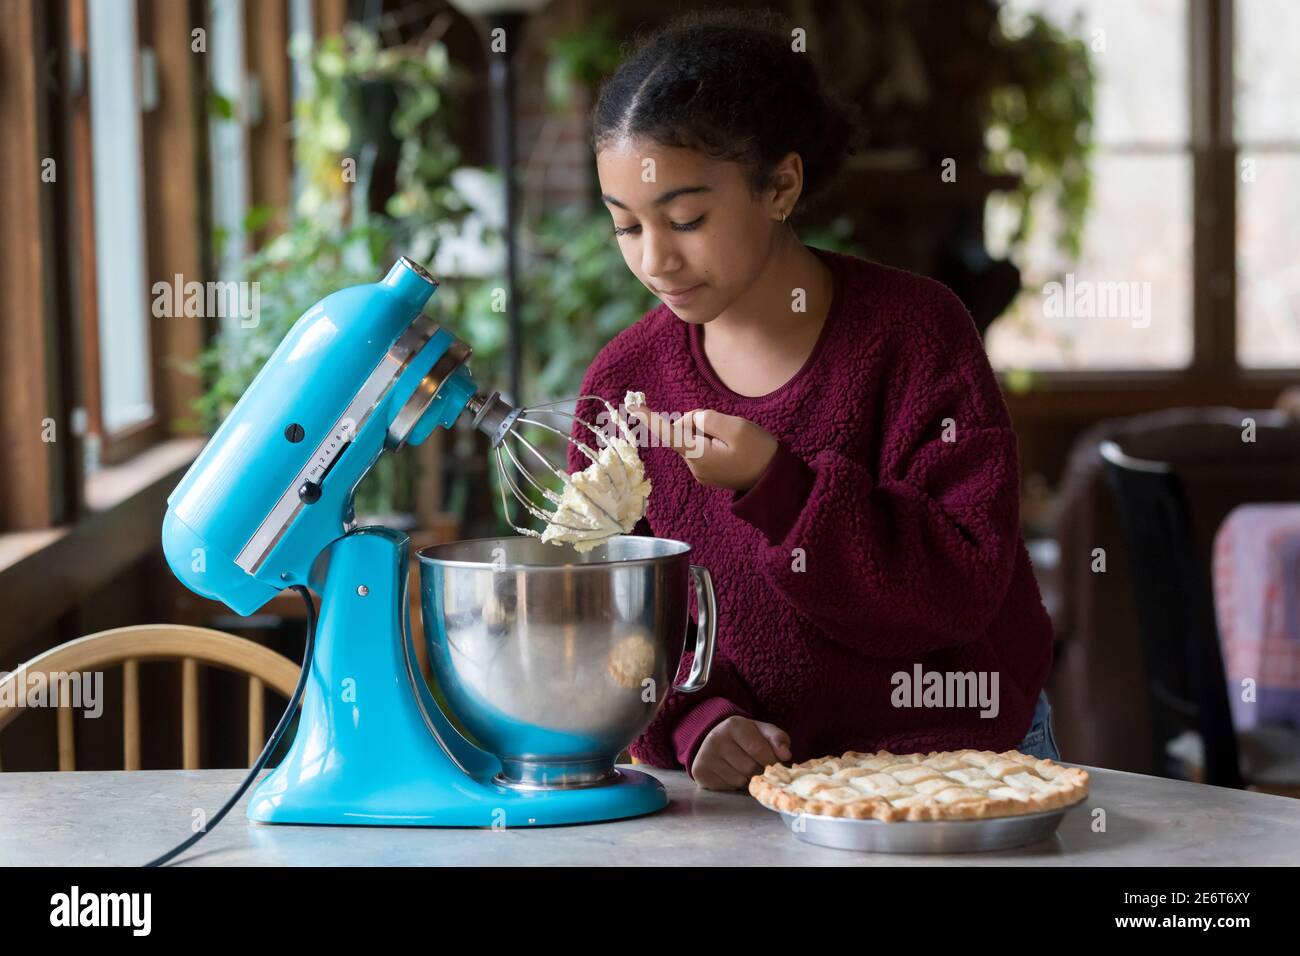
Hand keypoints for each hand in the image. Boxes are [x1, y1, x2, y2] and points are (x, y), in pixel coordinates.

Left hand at [627, 401, 777, 491]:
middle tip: (727, 428)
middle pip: (684, 432)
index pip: (667, 433)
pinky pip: (702, 449)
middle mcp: (693, 465)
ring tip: (733, 441)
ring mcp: (701, 471)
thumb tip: (692, 421)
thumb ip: (707, 419)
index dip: (650, 419)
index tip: (633, 407)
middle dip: (699, 422)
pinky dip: (712, 442)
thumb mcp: (734, 427)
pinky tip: (732, 448)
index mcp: (697, 454)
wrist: (774, 481)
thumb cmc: (758, 451)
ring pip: (694, 440)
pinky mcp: (709, 473)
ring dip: (708, 432)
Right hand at [691, 716, 792, 789]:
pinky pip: (727, 787)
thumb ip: (778, 739)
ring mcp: (706, 755)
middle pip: (750, 768)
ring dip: (747, 779)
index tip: (774, 765)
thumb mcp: (763, 732)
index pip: (759, 750)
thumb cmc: (745, 737)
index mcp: (734, 725)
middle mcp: (716, 738)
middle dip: (759, 771)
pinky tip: (732, 774)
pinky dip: (734, 785)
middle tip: (759, 767)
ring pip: (739, 780)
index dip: (771, 762)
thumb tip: (785, 755)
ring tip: (744, 769)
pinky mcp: (700, 771)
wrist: (715, 740)